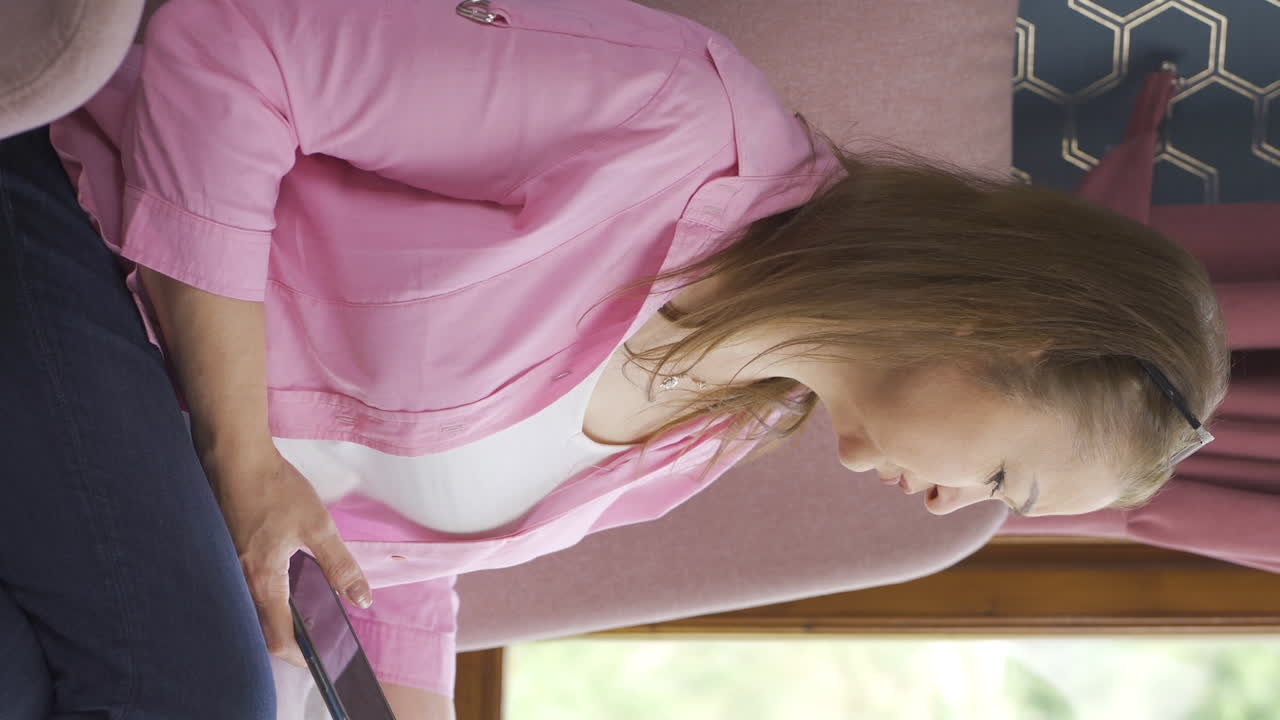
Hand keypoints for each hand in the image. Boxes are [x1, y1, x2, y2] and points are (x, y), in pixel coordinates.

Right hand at [204, 448, 371, 667]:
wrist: (235, 458)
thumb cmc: (275, 490)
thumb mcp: (317, 525)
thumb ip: (339, 564)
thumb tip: (361, 598)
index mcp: (263, 579)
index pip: (278, 637)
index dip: (299, 655)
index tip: (321, 658)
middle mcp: (242, 580)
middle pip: (264, 628)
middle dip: (291, 641)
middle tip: (319, 638)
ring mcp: (232, 567)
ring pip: (255, 608)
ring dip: (280, 618)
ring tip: (309, 614)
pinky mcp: (231, 553)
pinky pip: (249, 588)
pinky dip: (270, 597)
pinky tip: (288, 583)